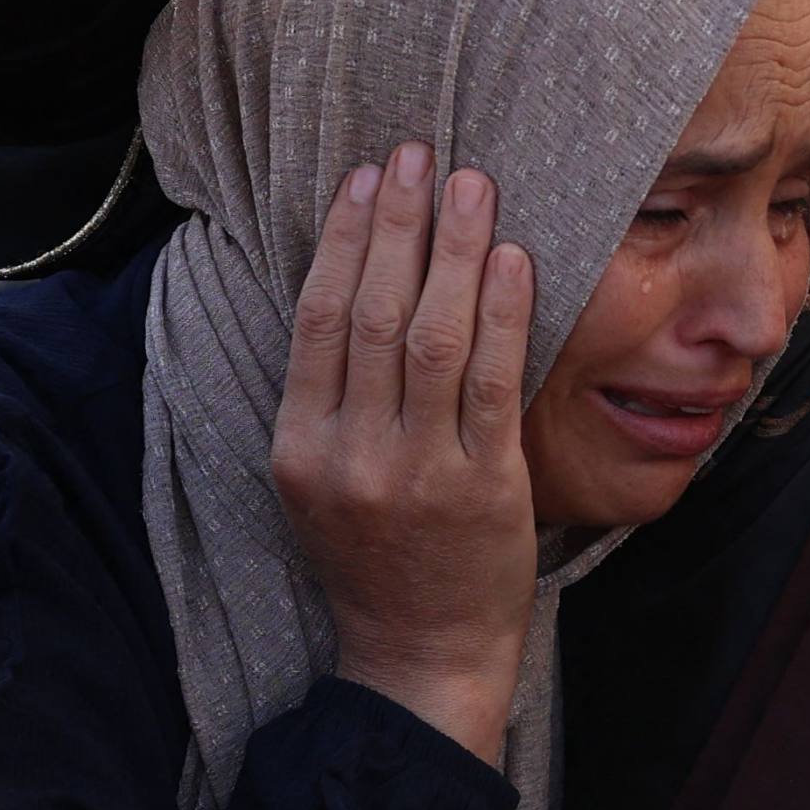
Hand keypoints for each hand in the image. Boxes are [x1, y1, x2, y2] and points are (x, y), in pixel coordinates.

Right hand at [273, 148, 540, 759]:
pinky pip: (492, 382)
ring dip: (452, 250)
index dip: (342, 241)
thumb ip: (333, 398)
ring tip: (470, 184)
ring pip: (431, 336)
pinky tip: (510, 257)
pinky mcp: (484, 487)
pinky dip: (501, 312)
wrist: (421, 655)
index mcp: (299, 449)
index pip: (318, 319)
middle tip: (418, 153)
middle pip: (373, 313)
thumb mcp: (323, 481)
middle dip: (397, 224)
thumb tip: (358, 282)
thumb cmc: (377, 557)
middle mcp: (351, 456)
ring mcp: (418, 472)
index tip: (365, 178)